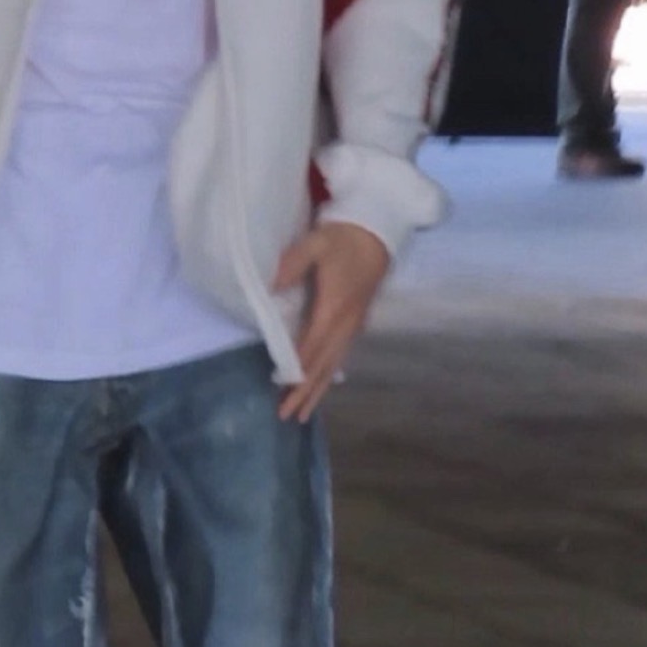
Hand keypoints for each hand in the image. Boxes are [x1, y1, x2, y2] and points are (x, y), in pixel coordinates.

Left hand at [273, 222, 389, 422]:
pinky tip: (323, 384)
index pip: (312, 348)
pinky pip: (340, 355)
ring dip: (317, 389)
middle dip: (306, 392)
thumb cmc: (345, 236)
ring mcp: (354, 324)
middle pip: (323, 365)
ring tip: (303, 412)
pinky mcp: (356, 320)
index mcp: (334, 309)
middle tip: (288, 416)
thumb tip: (269, 286)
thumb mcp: (317, 242)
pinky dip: (328, 374)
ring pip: (334, 364)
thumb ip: (292, 263)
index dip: (297, 373)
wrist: (378, 229)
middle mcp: (346, 324)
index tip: (282, 394)